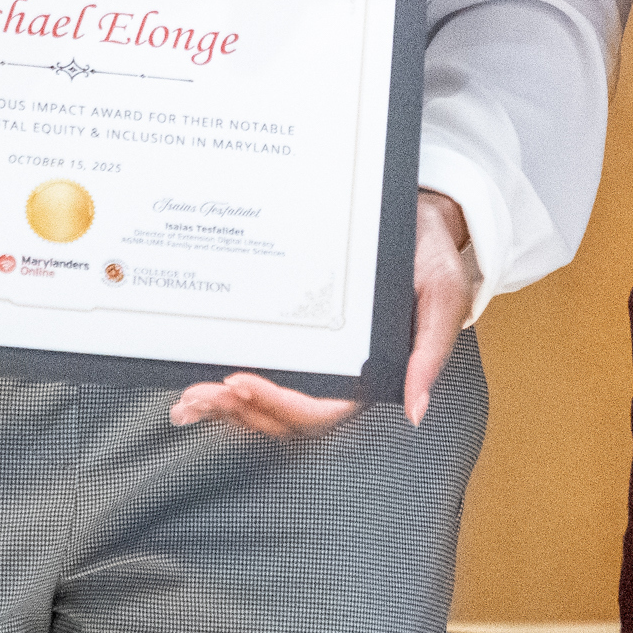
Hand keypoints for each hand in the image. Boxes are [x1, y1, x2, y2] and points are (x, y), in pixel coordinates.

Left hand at [168, 191, 475, 439]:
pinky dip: (228, 384)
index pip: (322, 411)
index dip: (279, 406)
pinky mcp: (297, 340)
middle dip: (238, 412)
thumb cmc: (430, 254)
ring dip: (226, 408)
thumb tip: (416, 411)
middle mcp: (339, 375)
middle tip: (198, 396)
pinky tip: (200, 382)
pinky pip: (262, 371)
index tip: (241, 382)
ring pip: (265, 403)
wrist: (416, 215)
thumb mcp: (443, 293)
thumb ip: (431, 352)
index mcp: (371, 374)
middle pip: (283, 416)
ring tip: (189, 401)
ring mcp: (315, 361)